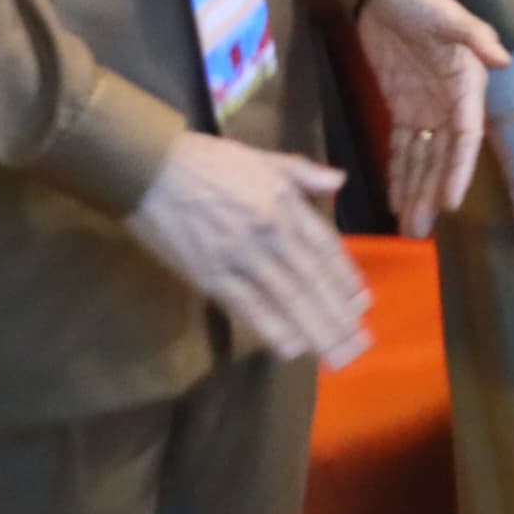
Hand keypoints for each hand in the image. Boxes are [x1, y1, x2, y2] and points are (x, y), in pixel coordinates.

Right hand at [123, 133, 368, 367]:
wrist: (151, 170)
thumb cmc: (208, 162)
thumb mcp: (264, 157)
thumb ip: (303, 172)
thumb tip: (339, 180)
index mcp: (285, 203)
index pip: (326, 248)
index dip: (345, 279)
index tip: (361, 305)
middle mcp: (270, 232)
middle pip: (312, 280)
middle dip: (337, 316)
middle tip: (359, 345)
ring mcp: (240, 256)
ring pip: (286, 298)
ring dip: (313, 329)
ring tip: (335, 356)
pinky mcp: (209, 275)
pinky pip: (246, 307)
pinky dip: (270, 328)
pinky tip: (291, 348)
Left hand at [352, 0, 503, 238]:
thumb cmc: (422, 0)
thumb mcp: (447, 15)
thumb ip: (475, 37)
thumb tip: (502, 59)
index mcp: (467, 85)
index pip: (466, 137)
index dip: (459, 170)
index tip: (451, 202)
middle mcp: (450, 104)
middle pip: (442, 157)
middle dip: (432, 193)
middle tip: (420, 229)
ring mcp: (425, 108)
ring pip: (422, 159)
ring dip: (416, 191)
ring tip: (409, 226)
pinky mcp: (402, 106)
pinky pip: (401, 147)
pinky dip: (399, 172)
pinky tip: (395, 198)